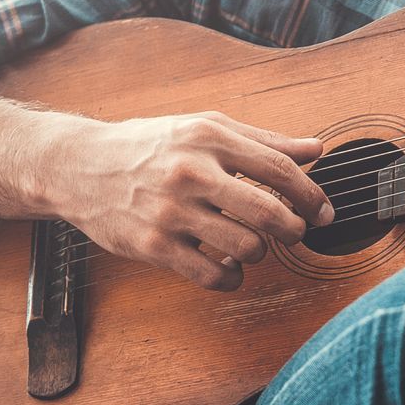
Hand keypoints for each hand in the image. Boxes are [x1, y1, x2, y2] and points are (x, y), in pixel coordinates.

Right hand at [47, 109, 332, 290]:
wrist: (80, 166)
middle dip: (294, 230)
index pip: (280, 169)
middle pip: (268, 212)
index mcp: (210, 139)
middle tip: (296, 233)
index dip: (312, 195)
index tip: (325, 212)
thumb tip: (315, 150)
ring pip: (245, 247)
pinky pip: (211, 276)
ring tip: (254, 245)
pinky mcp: (152, 247)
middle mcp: (191, 174)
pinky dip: (231, 277)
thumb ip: (263, 141)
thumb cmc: (150, 146)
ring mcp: (170, 213)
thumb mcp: (206, 128)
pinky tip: (228, 265)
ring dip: (261, 253)